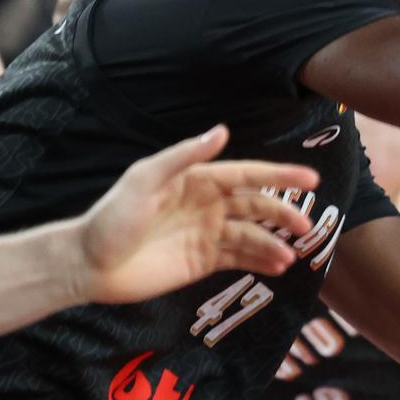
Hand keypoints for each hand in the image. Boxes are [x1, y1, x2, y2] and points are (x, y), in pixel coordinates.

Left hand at [77, 125, 320, 305]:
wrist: (88, 265)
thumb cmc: (111, 218)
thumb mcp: (144, 180)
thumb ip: (184, 156)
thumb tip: (223, 131)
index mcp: (198, 181)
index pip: (247, 175)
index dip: (280, 175)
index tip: (311, 179)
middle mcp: (208, 206)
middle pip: (257, 206)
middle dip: (283, 214)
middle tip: (304, 226)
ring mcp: (207, 234)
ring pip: (253, 235)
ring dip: (273, 244)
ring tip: (288, 258)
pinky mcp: (203, 262)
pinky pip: (241, 259)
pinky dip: (261, 262)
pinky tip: (278, 268)